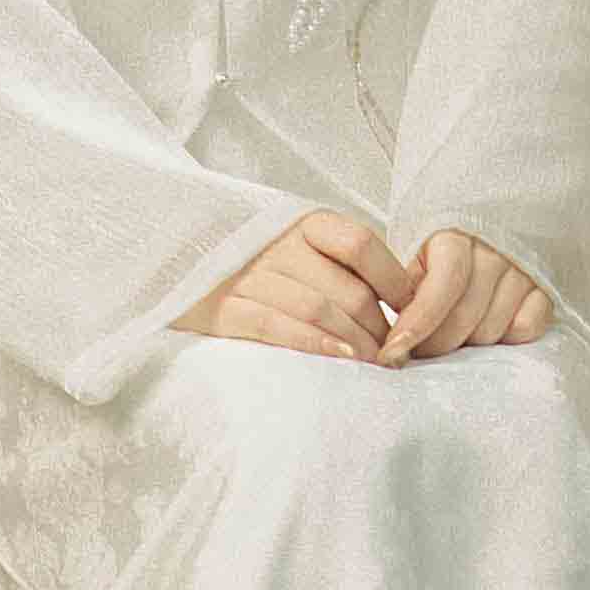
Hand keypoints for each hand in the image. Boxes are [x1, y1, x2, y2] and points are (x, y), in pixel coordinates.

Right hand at [182, 209, 413, 356]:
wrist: (175, 255)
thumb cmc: (258, 259)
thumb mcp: (300, 245)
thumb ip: (341, 264)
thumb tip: (402, 300)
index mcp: (305, 223)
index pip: (362, 245)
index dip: (396, 281)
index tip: (414, 311)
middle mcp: (278, 244)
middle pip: (347, 290)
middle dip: (380, 330)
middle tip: (396, 356)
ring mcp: (249, 275)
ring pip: (318, 311)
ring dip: (354, 344)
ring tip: (375, 366)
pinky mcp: (222, 308)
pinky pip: (274, 326)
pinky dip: (312, 344)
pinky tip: (339, 359)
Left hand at [372, 228, 554, 359]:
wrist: (485, 229)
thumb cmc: (440, 253)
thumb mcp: (416, 260)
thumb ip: (405, 292)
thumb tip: (390, 342)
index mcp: (456, 237)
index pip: (442, 287)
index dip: (417, 324)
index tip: (393, 352)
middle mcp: (495, 251)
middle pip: (465, 317)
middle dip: (435, 344)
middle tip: (418, 350)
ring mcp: (524, 271)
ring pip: (492, 329)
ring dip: (467, 344)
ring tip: (452, 336)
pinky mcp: (545, 290)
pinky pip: (527, 328)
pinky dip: (506, 339)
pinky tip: (488, 332)